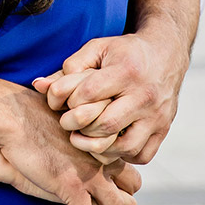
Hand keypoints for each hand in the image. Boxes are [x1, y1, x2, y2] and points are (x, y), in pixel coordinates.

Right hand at [0, 84, 135, 204]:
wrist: (17, 118)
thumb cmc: (36, 116)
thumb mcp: (71, 125)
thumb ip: (85, 142)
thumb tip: (81, 152)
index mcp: (106, 148)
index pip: (133, 181)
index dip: (120, 193)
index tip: (101, 194)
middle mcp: (105, 164)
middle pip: (129, 200)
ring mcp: (91, 176)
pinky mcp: (72, 187)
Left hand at [32, 25, 188, 164]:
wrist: (166, 53)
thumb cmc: (124, 52)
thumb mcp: (97, 49)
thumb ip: (68, 68)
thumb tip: (38, 85)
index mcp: (126, 72)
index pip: (89, 95)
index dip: (70, 101)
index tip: (65, 102)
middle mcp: (145, 96)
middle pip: (106, 124)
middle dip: (80, 128)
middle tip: (70, 124)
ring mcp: (157, 116)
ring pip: (125, 146)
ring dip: (99, 147)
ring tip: (86, 137)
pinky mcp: (164, 129)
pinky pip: (142, 155)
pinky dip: (122, 155)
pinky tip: (109, 143)